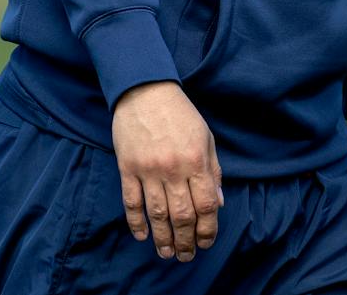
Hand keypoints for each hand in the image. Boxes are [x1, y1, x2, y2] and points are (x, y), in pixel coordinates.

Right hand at [111, 81, 222, 262]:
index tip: (206, 241)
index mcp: (196, 160)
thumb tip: (218, 204)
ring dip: (163, 238)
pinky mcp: (127, 167)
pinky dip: (136, 222)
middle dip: (186, 241)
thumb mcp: (206, 137)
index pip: (207, 205)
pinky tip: (143, 235)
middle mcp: (173, 168)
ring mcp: (148, 169)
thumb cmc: (180, 113)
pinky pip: (131, 201)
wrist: (144, 90)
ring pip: (157, 213)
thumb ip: (213, 171)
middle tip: (186, 255)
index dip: (208, 229)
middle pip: (182, 215)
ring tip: (167, 253)